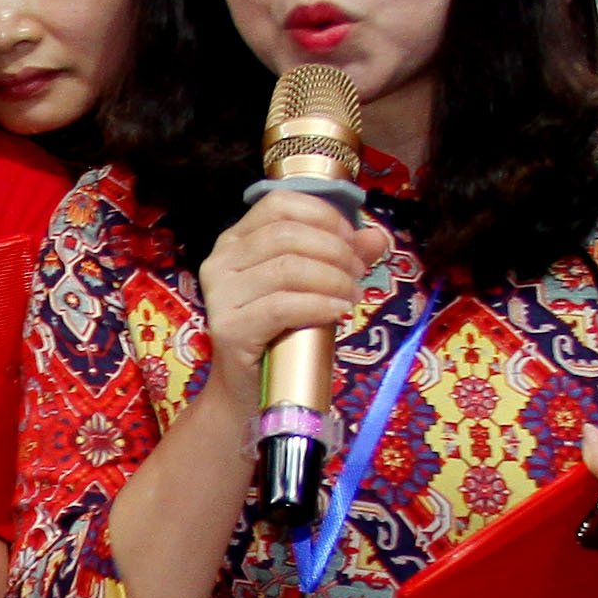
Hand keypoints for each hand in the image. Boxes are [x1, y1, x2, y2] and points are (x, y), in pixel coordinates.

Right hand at [193, 188, 392, 416]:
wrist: (247, 393)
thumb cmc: (280, 335)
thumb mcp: (313, 288)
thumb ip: (342, 258)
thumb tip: (376, 236)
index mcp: (235, 241)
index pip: (278, 204)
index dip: (322, 215)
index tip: (352, 240)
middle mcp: (220, 262)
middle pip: (287, 236)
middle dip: (335, 251)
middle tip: (359, 274)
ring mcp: (221, 296)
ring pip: (287, 268)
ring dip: (333, 279)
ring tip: (352, 296)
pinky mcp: (230, 329)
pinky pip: (283, 306)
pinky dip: (319, 305)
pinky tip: (339, 312)